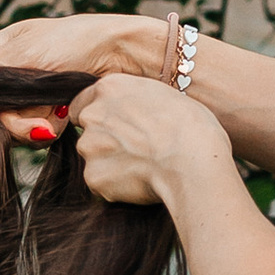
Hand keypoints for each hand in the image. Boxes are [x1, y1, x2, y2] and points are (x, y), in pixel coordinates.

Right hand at [0, 10, 169, 136]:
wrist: (124, 57)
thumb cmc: (75, 42)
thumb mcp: (23, 53)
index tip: (2, 106)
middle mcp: (7, 74)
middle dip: (15, 119)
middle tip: (41, 118)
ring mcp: (28, 94)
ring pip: (12, 126)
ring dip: (36, 123)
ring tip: (59, 110)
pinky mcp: (49, 111)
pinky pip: (35, 132)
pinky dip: (51, 126)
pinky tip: (67, 113)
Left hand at [63, 68, 230, 210]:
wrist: (191, 159)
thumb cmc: (189, 126)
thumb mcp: (161, 95)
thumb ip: (133, 102)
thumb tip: (130, 113)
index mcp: (109, 88)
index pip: (83, 102)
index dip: (101, 117)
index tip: (117, 128)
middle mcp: (92, 114)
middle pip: (87, 131)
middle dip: (104, 141)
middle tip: (135, 150)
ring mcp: (89, 147)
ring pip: (93, 158)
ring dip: (110, 164)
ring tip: (142, 167)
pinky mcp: (93, 176)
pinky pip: (100, 183)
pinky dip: (114, 186)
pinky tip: (139, 181)